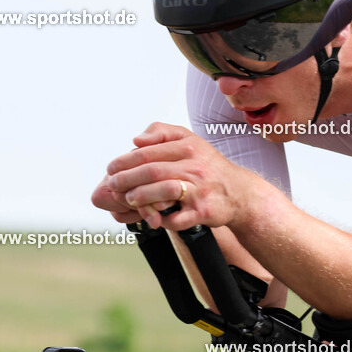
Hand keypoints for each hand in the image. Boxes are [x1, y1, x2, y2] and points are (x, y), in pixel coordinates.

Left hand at [97, 122, 256, 229]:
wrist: (239, 193)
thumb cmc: (209, 167)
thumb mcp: (190, 140)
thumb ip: (162, 132)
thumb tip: (136, 139)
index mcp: (189, 147)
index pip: (148, 152)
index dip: (124, 161)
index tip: (111, 168)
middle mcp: (195, 167)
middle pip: (152, 171)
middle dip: (126, 179)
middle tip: (113, 185)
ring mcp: (200, 190)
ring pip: (163, 192)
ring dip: (140, 197)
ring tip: (129, 199)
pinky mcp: (203, 212)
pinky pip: (176, 218)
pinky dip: (161, 219)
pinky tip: (153, 217)